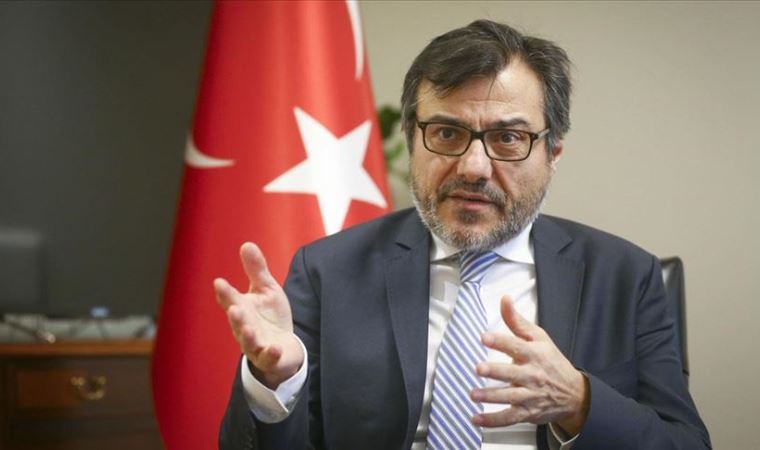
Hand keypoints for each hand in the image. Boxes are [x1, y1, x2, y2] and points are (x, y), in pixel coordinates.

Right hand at [214, 242, 303, 388]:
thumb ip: (257, 270)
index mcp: (242, 309)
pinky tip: (274, 348)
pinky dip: (270, 354)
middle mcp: (244, 328)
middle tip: (234, 308)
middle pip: (237, 322)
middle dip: (235, 316)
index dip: (225, 293)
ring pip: (248, 342)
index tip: (219, 283)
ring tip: (249, 328)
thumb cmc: (270, 317)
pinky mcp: (269, 358)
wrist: (284, 348)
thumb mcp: (266, 290)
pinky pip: (268, 358)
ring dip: (247, 336)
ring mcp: (255, 345)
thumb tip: (246, 244)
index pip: (230, 300)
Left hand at [471, 296, 588, 434]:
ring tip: (473, 394)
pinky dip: (493, 421)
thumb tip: (504, 299)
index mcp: (534, 353)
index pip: (515, 346)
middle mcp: (532, 375)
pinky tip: (477, 419)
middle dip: (495, 371)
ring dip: (490, 397)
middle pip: (512, 373)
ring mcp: (530, 395)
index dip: (500, 341)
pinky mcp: (528, 412)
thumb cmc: (552, 362)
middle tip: (479, 368)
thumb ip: (517, 321)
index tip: (484, 337)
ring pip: (510, 397)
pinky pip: (509, 418)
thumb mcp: (538, 338)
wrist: (575, 394)